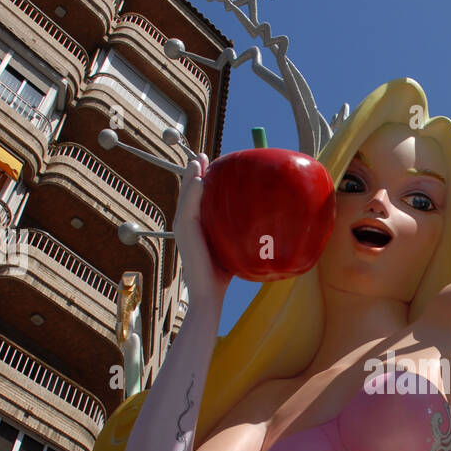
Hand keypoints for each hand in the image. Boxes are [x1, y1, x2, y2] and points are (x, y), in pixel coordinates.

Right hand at [173, 153, 231, 303]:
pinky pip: (189, 207)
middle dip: (194, 173)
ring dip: (192, 176)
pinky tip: (200, 179)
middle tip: (203, 156)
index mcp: (195, 227)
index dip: (201, 181)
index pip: (196, 199)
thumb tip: (267, 224)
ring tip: (198, 160)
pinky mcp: (185, 233)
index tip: (211, 165)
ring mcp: (183, 228)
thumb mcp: (233, 246)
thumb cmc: (222, 274)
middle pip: (189, 192)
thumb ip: (241, 232)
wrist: (209, 294)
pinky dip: (193, 192)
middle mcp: (186, 225)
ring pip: (186, 196)